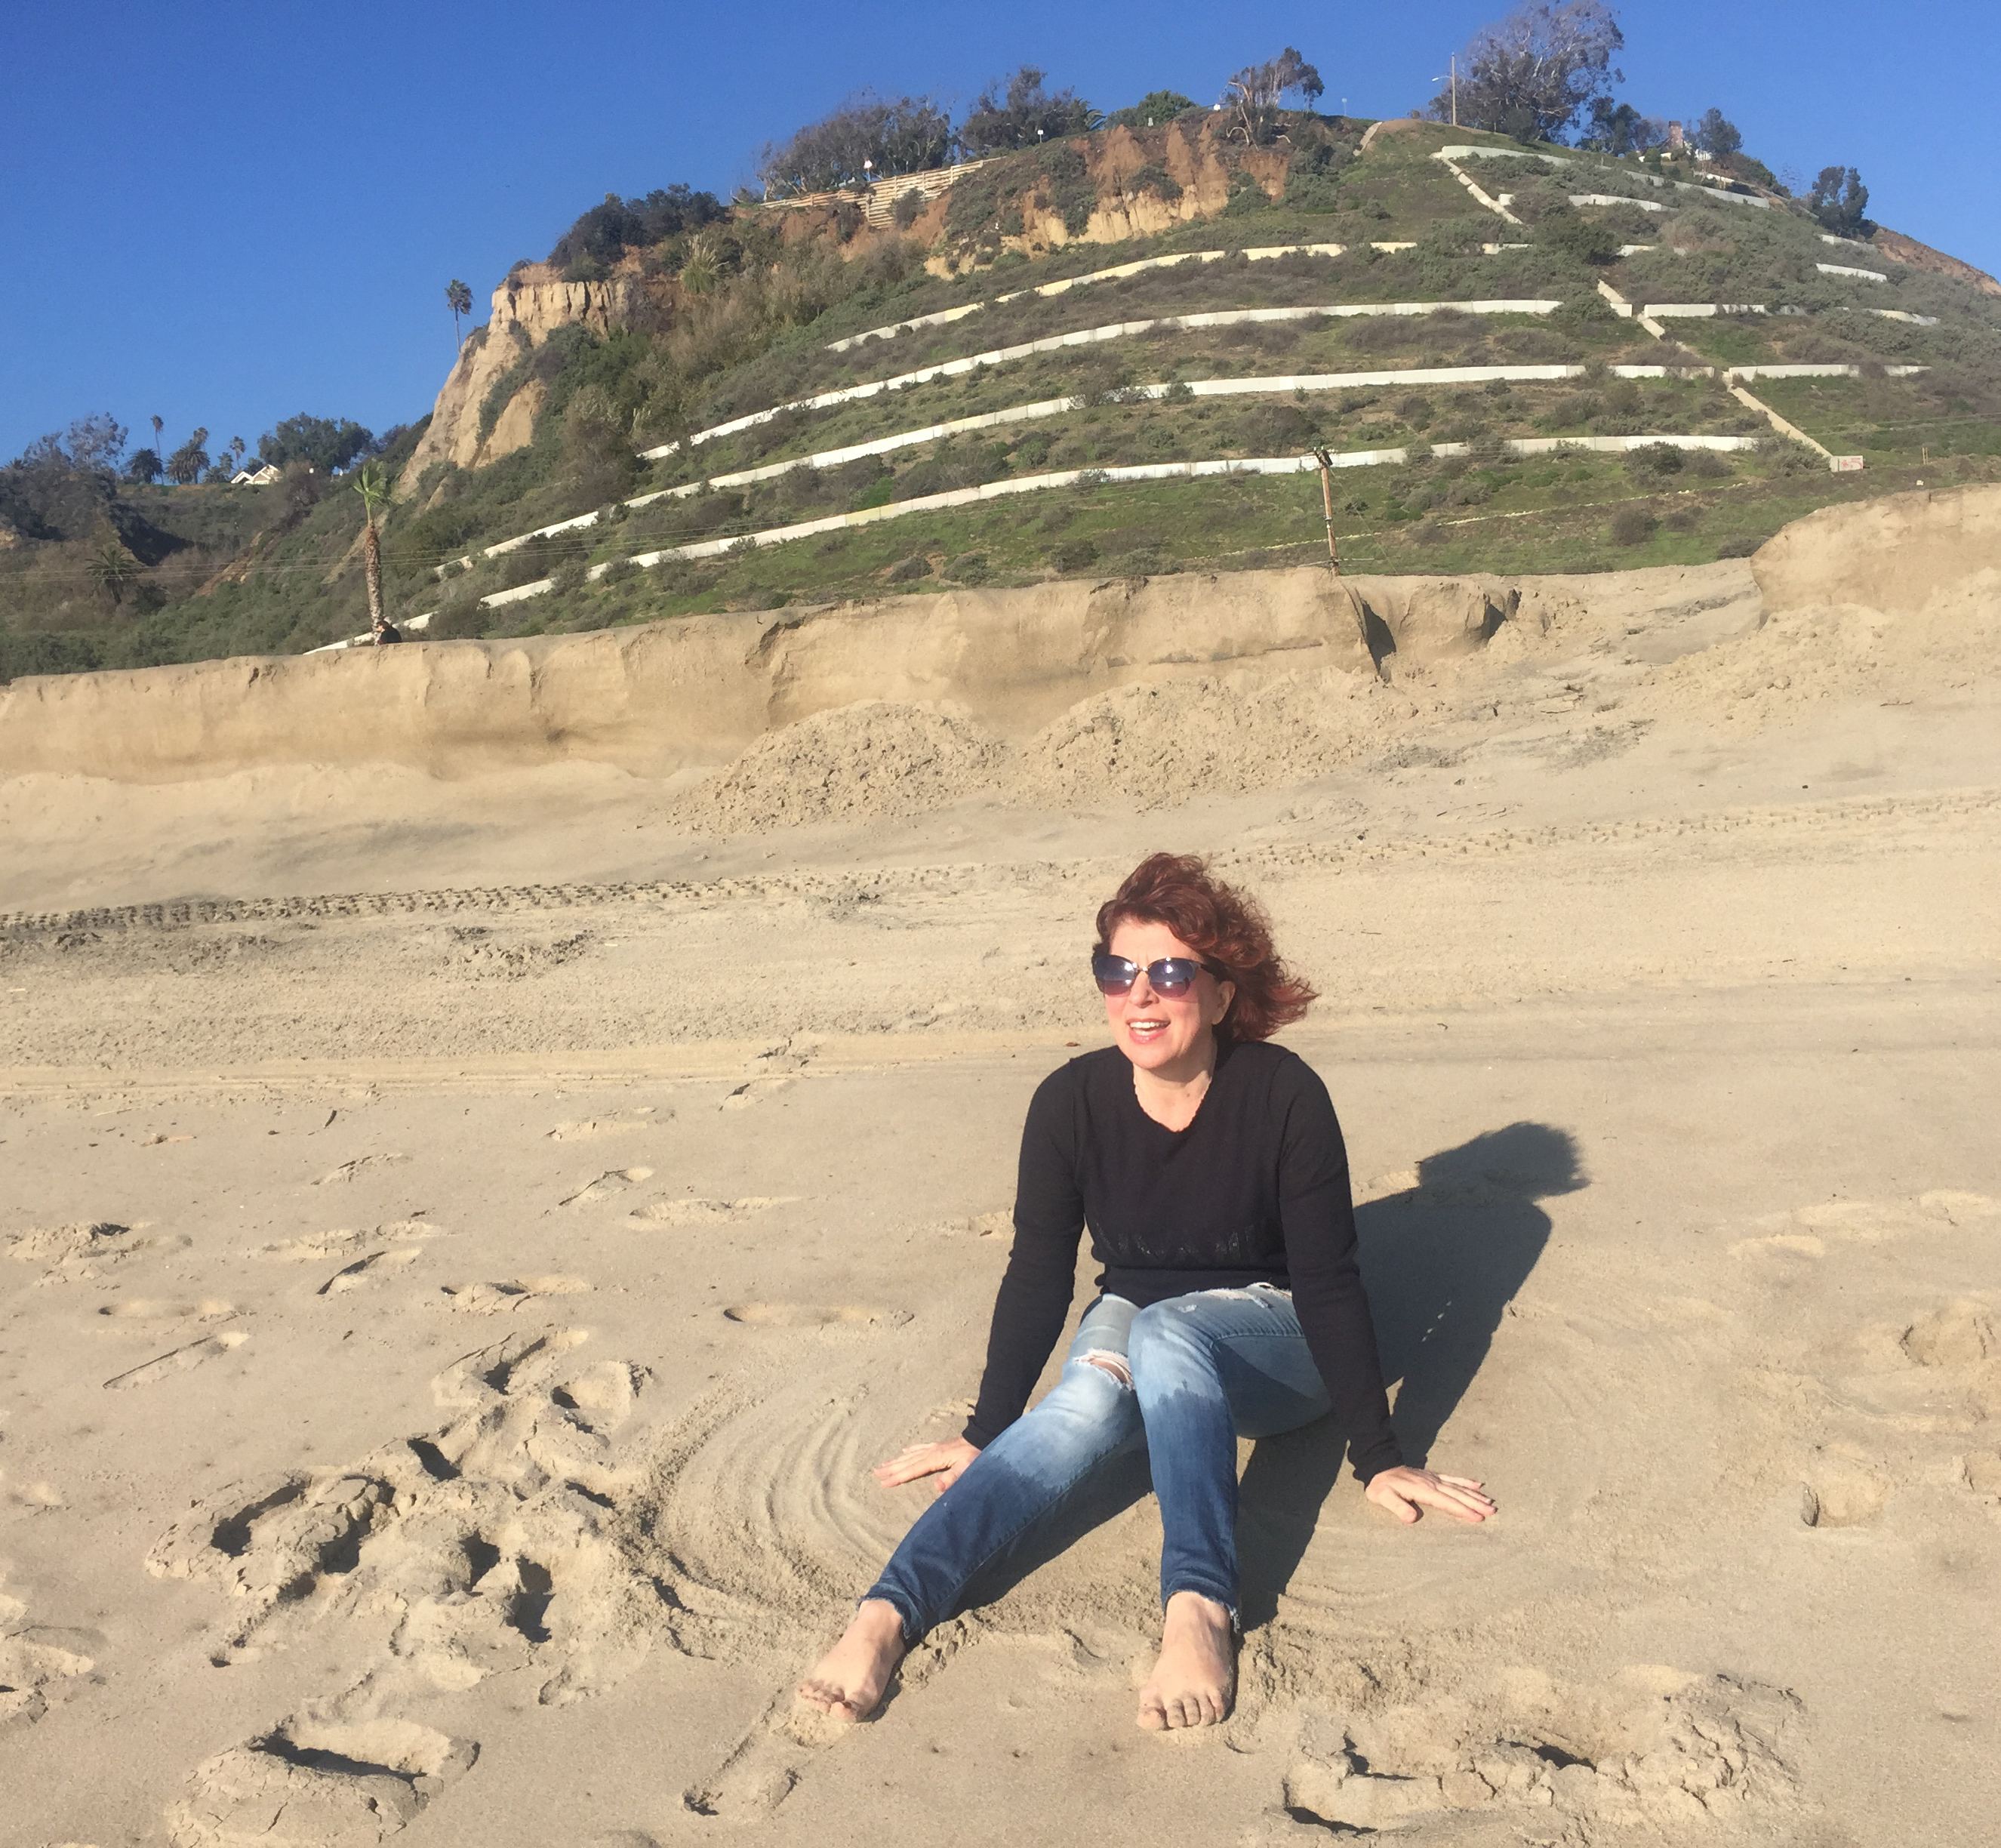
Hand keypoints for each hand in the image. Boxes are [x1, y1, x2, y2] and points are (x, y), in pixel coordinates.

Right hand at [873, 1437, 980, 1496]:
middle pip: (906, 1462)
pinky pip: (919, 1448)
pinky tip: (903, 1451)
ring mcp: (933, 1448)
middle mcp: (930, 1452)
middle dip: (891, 1468)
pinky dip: (909, 1450)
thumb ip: (951, 1478)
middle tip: (874, 1473)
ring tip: (882, 1464)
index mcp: (934, 1459)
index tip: (883, 1483)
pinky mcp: (938, 1446)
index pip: (912, 1470)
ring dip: (896, 1460)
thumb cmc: (975, 1456)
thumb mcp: (966, 1469)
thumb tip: (936, 1487)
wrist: (982, 1438)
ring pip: (910, 1455)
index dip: (897, 1477)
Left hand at [1364, 1465, 1494, 1524]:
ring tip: (1490, 1502)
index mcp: (1422, 1490)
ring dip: (1475, 1495)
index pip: (1446, 1502)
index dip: (1462, 1510)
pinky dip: (1466, 1482)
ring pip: (1458, 1487)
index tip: (1478, 1518)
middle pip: (1457, 1494)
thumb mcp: (1383, 1497)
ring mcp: (1433, 1478)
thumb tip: (1412, 1518)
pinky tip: (1478, 1484)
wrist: (1379, 1465)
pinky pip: (1453, 1478)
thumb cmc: (1381, 1486)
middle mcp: (1431, 1482)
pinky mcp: (1433, 1476)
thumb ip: (1397, 1507)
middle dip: (1475, 1503)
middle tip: (1493, 1511)